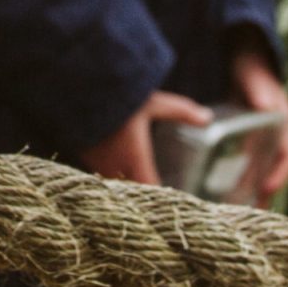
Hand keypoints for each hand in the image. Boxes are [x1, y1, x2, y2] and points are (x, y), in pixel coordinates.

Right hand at [79, 90, 211, 185]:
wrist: (79, 87)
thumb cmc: (120, 96)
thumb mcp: (156, 103)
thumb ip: (181, 111)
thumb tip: (208, 118)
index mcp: (135, 158)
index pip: (150, 188)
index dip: (161, 196)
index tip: (170, 199)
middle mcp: (115, 166)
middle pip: (132, 189)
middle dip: (142, 192)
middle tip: (154, 191)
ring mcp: (96, 162)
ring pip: (114, 182)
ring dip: (125, 181)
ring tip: (135, 178)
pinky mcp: (84, 153)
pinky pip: (100, 171)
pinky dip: (110, 171)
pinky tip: (115, 162)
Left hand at [232, 46, 287, 206]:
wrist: (247, 59)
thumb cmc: (253, 68)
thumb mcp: (256, 78)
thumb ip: (259, 90)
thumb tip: (265, 105)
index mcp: (285, 125)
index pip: (287, 155)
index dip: (278, 175)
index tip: (266, 191)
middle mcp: (278, 136)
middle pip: (273, 170)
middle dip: (264, 193)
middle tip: (250, 215)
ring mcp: (264, 139)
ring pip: (261, 171)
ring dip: (252, 191)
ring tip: (237, 213)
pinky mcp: (249, 141)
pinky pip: (249, 165)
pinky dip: (241, 180)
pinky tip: (224, 192)